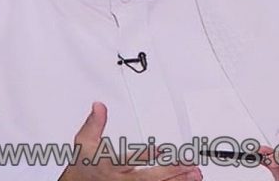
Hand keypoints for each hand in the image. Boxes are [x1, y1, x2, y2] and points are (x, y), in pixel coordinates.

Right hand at [59, 102, 201, 180]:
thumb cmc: (84, 166)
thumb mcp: (84, 142)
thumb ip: (94, 124)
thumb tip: (99, 105)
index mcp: (109, 165)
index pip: (129, 161)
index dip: (146, 155)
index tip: (160, 150)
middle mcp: (121, 180)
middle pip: (148, 178)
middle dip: (170, 172)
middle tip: (189, 165)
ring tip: (194, 175)